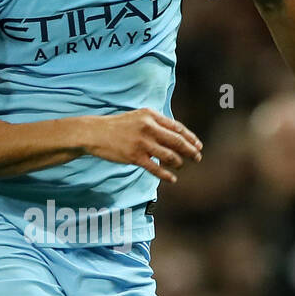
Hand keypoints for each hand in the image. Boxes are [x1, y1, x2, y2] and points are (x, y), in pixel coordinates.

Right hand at [85, 109, 202, 182]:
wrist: (95, 133)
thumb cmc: (118, 126)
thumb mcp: (139, 117)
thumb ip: (156, 123)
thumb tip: (176, 135)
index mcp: (151, 116)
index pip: (177, 128)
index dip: (191, 138)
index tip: (199, 145)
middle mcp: (149, 128)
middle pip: (177, 142)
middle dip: (191, 151)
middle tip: (198, 158)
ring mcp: (142, 143)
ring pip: (169, 156)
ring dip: (179, 163)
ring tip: (180, 166)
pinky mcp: (134, 156)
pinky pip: (155, 168)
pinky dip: (166, 175)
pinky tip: (172, 179)